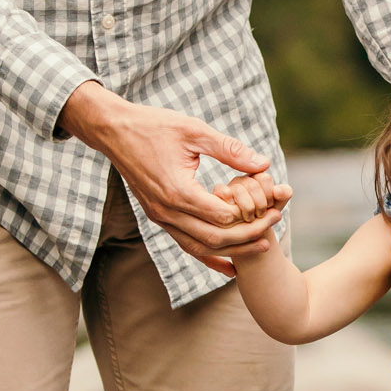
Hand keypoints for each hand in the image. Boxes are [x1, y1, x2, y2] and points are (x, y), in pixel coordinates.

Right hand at [59, 82, 279, 273]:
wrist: (114, 131)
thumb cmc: (154, 126)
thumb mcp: (194, 131)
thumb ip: (229, 149)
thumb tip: (263, 163)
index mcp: (178, 191)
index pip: (223, 216)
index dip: (251, 214)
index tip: (273, 205)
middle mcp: (167, 211)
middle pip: (215, 238)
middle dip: (248, 235)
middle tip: (275, 224)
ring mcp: (160, 217)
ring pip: (200, 247)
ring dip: (232, 250)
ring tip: (262, 245)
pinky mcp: (158, 217)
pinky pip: (186, 244)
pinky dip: (209, 256)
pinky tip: (230, 264)